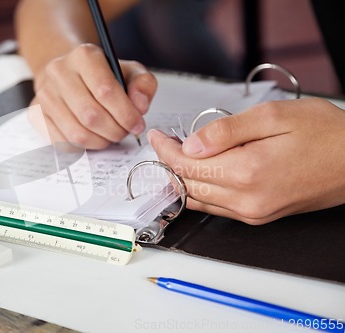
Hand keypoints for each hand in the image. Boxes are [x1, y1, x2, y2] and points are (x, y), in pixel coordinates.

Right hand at [28, 43, 157, 149]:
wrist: (68, 75)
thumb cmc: (102, 76)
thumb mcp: (129, 72)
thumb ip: (143, 85)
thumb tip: (140, 105)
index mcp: (84, 56)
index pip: (106, 90)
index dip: (126, 114)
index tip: (137, 124)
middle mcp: (59, 71)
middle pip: (91, 115)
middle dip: (114, 131)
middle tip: (124, 132)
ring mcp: (44, 94)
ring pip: (77, 133)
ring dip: (100, 141)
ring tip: (110, 135)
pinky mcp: (36, 114)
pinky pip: (63, 141)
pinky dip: (83, 146)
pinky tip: (93, 137)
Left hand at [148, 98, 344, 224]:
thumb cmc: (324, 135)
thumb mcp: (272, 117)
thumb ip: (225, 131)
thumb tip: (190, 144)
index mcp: (247, 172)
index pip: (187, 165)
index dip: (166, 149)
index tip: (158, 136)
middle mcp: (247, 200)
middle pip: (189, 184)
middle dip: (170, 163)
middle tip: (165, 142)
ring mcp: (253, 213)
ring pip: (200, 200)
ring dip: (183, 178)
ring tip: (178, 155)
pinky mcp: (260, 215)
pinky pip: (217, 207)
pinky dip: (201, 191)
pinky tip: (199, 174)